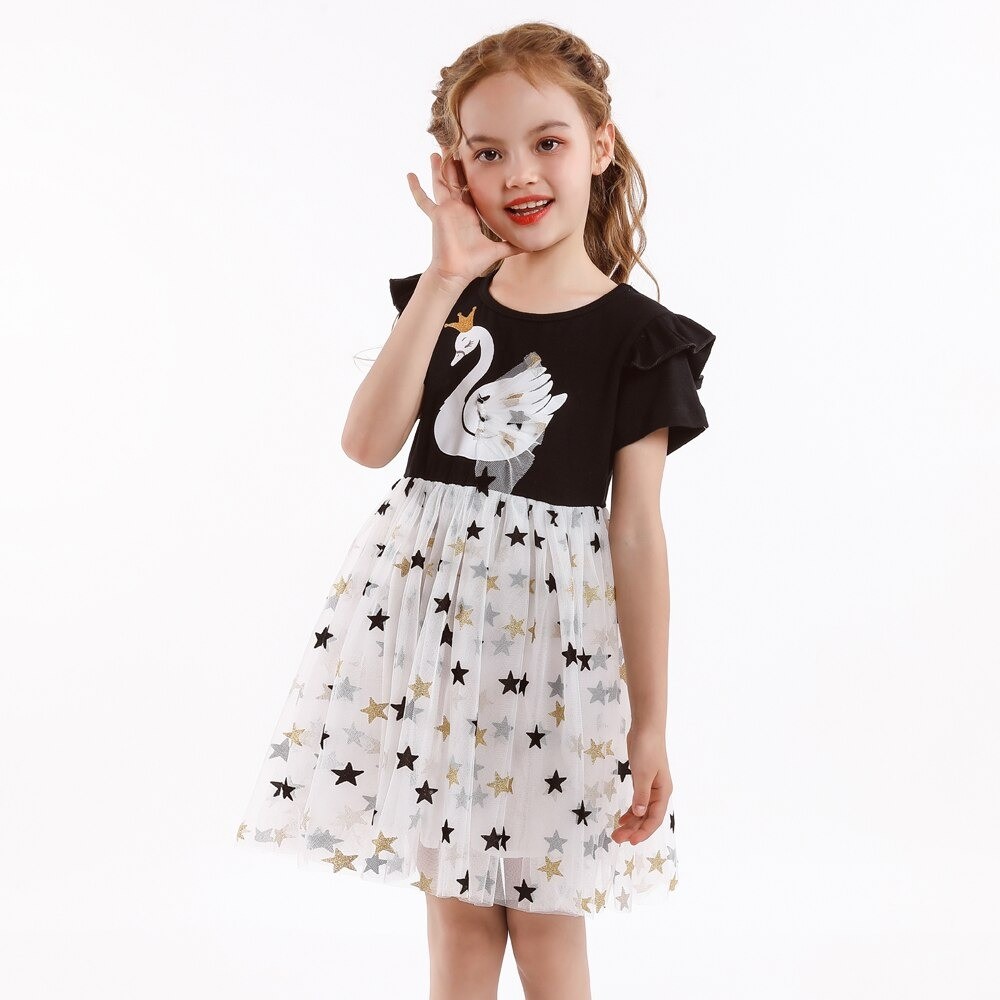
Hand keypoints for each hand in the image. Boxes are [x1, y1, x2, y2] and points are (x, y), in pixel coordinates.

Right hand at [406, 149, 523, 284]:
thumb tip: (531, 247)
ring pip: (442, 183)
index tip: (477, 157)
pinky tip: (409, 175)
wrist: (456, 272)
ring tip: (436, 151)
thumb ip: (513, 246)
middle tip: (456, 143)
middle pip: (457, 179)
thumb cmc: (472, 262)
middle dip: (456, 163)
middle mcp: (458, 208)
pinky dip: (416, 189)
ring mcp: (446, 210)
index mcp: (471, 212)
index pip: (473, 187)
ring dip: (439, 168)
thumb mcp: (497, 250)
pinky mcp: (437, 215)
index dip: (474, 173)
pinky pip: (424, 200)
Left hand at [611, 727, 672, 845]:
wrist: (646, 728)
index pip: (654, 818)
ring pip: (641, 811)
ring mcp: (651, 787)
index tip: (631, 841)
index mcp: (663, 792)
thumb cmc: (647, 749)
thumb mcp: (643, 773)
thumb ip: (641, 795)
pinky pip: (638, 801)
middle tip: (616, 838)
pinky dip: (630, 811)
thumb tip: (638, 815)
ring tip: (616, 832)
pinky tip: (622, 818)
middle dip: (633, 829)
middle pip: (647, 817)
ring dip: (630, 822)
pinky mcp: (642, 781)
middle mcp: (659, 793)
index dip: (643, 832)